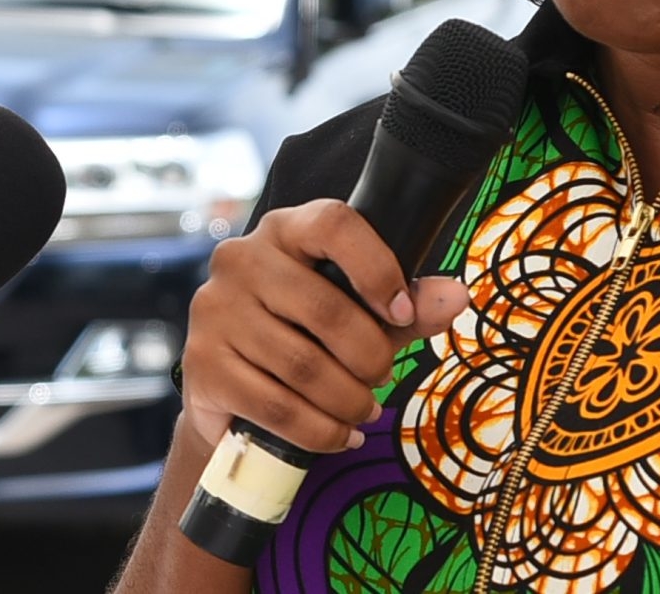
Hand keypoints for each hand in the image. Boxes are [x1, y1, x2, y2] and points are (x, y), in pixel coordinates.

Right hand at [179, 199, 469, 454]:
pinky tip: (340, 434)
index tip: (402, 314)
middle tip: (382, 377)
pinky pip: (277, 406)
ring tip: (363, 410)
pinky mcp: (202, 365)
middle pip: (325, 309)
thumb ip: (407, 304)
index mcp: (285, 229)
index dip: (377, 269)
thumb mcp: (360, 311)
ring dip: (348, 400)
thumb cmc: (305, 333)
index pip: (334, 224)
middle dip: (369, 357)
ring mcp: (215, 310)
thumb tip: (456, 296)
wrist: (232, 386)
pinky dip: (320, 431)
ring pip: (304, 366)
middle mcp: (241, 259)